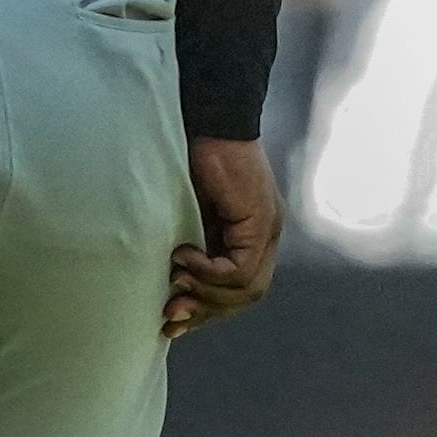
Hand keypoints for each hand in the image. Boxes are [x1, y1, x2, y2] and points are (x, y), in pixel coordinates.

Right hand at [168, 133, 279, 337]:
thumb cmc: (187, 158)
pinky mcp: (261, 220)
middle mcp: (266, 235)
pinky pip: (240, 267)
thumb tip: (168, 286)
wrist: (205, 118)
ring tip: (175, 280)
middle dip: (207, 311)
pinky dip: (209, 271)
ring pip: (247, 287)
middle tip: (170, 315)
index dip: (208, 309)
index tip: (173, 319)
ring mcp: (268, 229)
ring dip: (206, 292)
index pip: (239, 290)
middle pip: (247, 295)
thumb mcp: (185, 214)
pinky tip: (184, 256)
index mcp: (250, 235)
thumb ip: (188, 245)